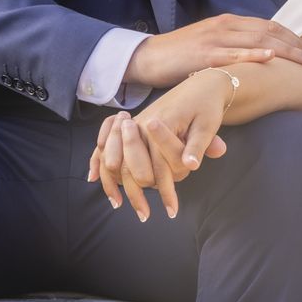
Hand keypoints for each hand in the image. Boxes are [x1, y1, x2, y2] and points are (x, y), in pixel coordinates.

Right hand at [89, 69, 231, 220]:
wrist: (200, 86)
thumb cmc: (206, 107)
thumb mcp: (208, 125)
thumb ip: (199, 146)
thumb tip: (190, 166)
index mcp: (161, 123)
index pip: (160, 164)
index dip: (167, 190)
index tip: (172, 211)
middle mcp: (141, 123)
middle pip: (132, 165)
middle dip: (136, 192)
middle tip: (144, 216)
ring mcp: (133, 124)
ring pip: (114, 156)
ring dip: (113, 182)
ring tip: (118, 205)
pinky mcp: (131, 125)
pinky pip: (106, 144)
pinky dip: (98, 160)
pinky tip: (93, 178)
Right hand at [124, 14, 301, 87]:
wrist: (148, 57)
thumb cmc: (180, 56)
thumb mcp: (211, 46)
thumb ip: (233, 48)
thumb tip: (256, 59)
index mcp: (229, 23)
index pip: (269, 26)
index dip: (293, 38)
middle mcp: (226, 26)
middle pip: (270, 31)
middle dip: (298, 45)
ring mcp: (216, 39)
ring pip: (259, 40)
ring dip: (287, 50)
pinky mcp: (204, 54)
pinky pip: (233, 54)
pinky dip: (254, 54)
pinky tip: (271, 57)